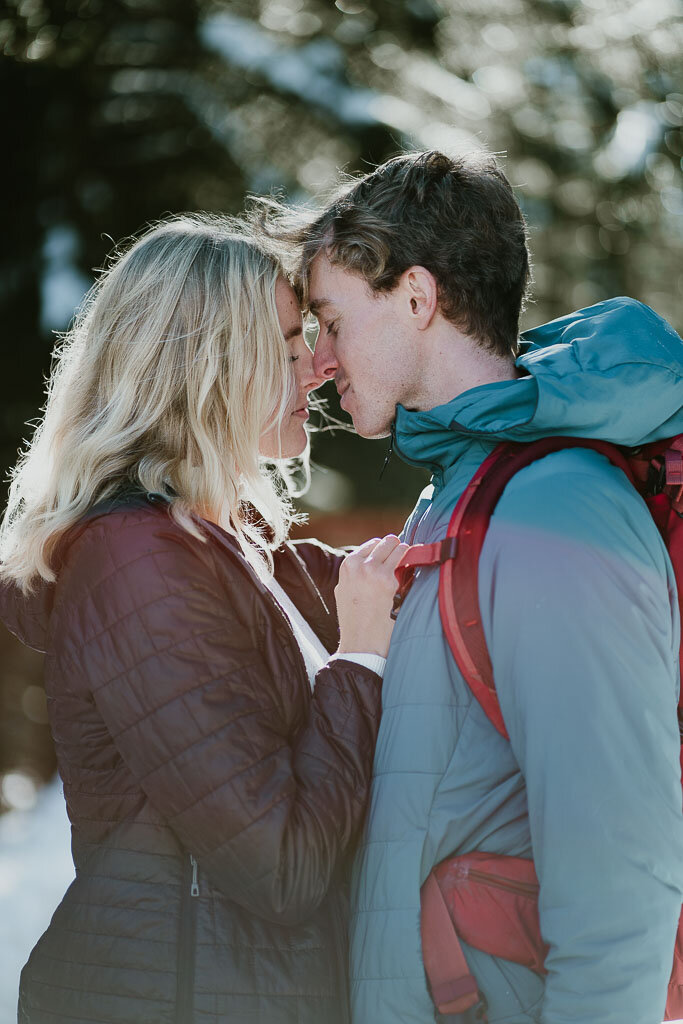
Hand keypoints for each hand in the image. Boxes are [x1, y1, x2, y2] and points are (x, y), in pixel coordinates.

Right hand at [335, 535, 409, 658]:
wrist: (360, 643)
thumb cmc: (354, 620)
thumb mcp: (344, 590)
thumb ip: (355, 573)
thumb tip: (369, 561)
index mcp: (348, 565)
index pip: (373, 544)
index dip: (384, 552)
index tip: (391, 559)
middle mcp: (360, 564)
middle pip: (387, 542)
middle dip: (396, 549)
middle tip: (402, 559)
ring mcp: (375, 571)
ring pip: (399, 546)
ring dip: (405, 555)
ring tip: (408, 566)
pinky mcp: (390, 581)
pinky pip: (408, 562)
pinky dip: (412, 564)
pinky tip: (414, 573)